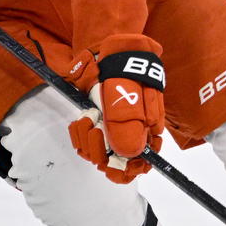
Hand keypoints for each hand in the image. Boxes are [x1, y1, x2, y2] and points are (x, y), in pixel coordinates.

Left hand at [67, 34, 165, 182]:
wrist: (114, 55)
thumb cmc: (128, 74)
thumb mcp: (130, 96)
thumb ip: (129, 123)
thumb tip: (128, 154)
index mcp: (145, 134)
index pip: (137, 167)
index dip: (124, 170)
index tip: (111, 163)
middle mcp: (129, 137)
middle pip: (112, 164)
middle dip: (99, 149)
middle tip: (96, 127)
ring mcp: (111, 132)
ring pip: (95, 154)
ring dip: (87, 138)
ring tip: (89, 116)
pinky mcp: (96, 126)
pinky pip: (83, 142)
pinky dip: (80, 132)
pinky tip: (84, 118)